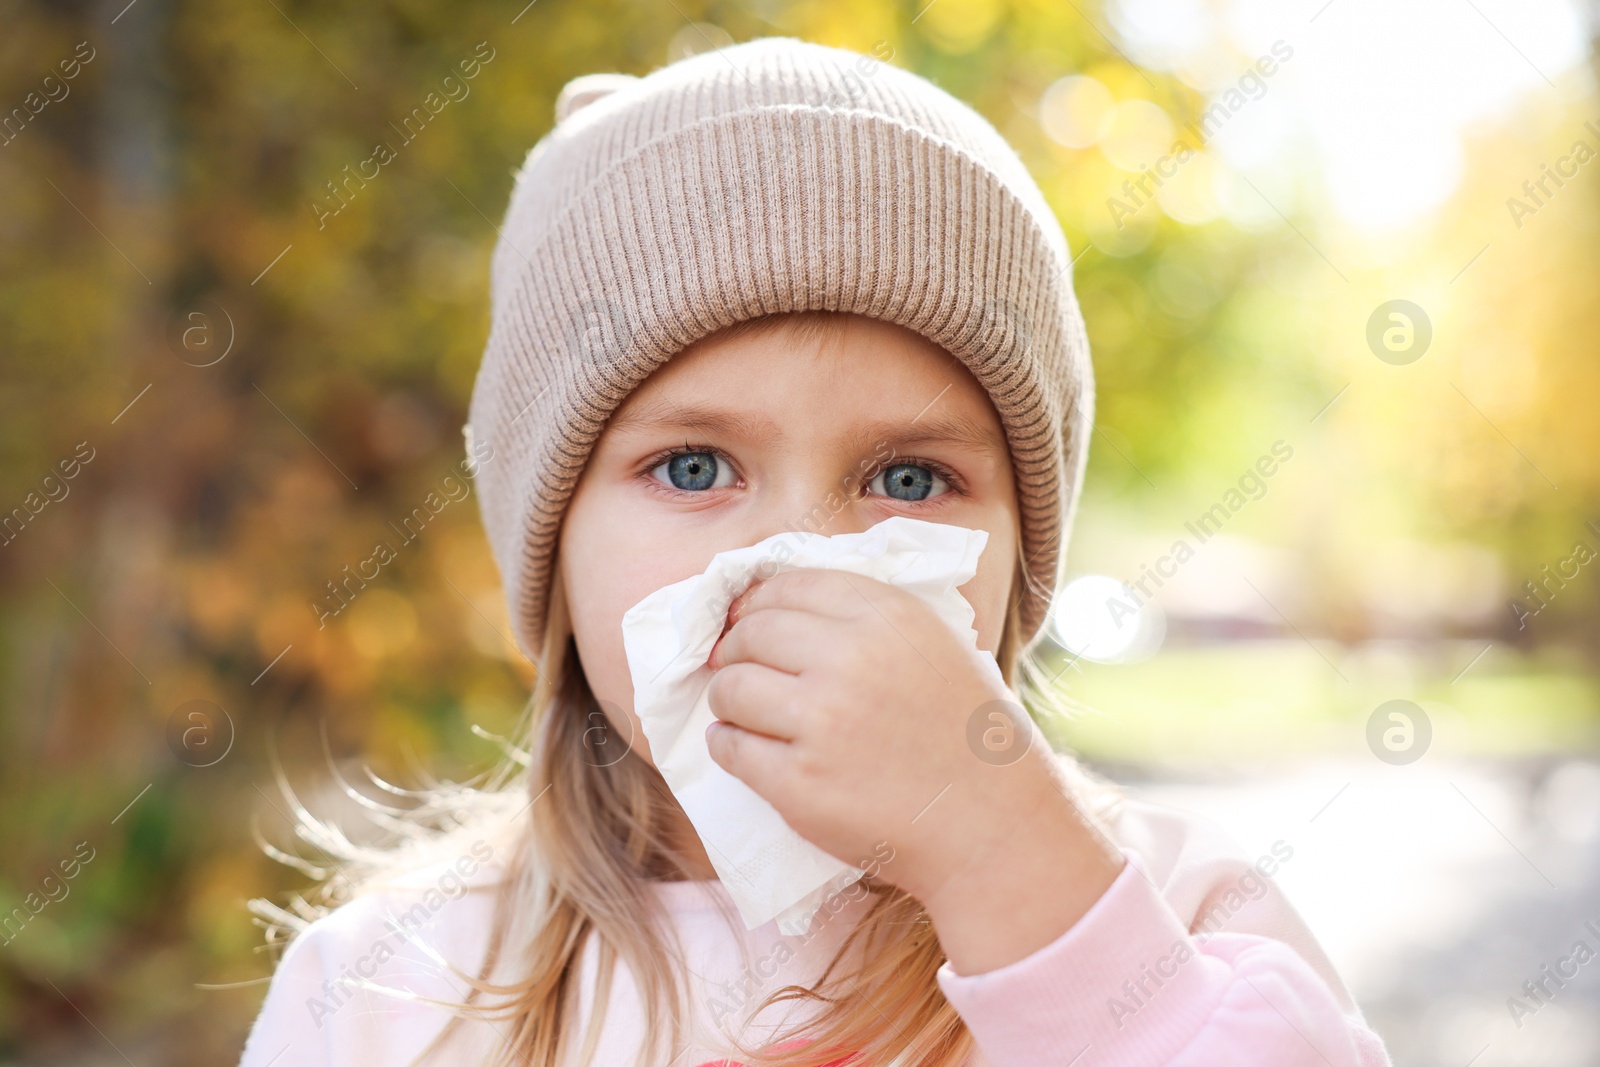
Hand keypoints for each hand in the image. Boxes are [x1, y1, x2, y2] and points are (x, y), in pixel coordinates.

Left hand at [703, 567, 1082, 906]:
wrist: (992, 823)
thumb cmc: (961, 732)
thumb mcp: (931, 643)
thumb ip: (863, 618)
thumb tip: (769, 608)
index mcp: (886, 616)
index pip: (787, 587)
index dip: (757, 606)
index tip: (749, 625)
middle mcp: (850, 659)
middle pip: (751, 635)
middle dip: (734, 650)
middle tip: (738, 669)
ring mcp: (821, 722)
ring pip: (731, 688)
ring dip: (727, 699)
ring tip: (743, 712)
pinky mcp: (798, 783)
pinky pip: (731, 748)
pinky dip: (728, 745)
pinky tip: (746, 748)